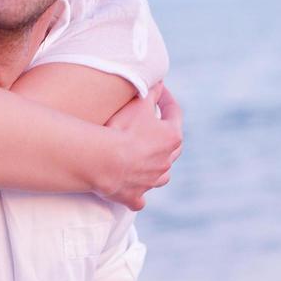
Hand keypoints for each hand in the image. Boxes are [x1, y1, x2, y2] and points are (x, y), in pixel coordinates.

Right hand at [100, 81, 182, 210]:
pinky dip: (138, 192)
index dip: (166, 99)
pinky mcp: (134, 196)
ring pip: (161, 174)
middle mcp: (166, 161)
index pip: (174, 112)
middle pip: (173, 147)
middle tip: (154, 125)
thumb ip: (151, 92)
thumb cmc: (123, 129)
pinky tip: (134, 190)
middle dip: (165, 135)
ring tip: (147, 160)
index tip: (159, 90)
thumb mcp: (138, 103)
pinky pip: (139, 197)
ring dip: (157, 167)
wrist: (105, 162)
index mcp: (171, 137)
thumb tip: (158, 83)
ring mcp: (151, 181)